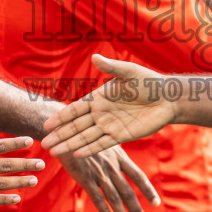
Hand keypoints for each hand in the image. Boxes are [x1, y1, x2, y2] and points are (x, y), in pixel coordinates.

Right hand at [42, 55, 178, 158]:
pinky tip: (76, 155)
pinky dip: (89, 150)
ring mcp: (109, 126)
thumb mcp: (128, 73)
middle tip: (43, 144)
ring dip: (70, 145)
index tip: (46, 125)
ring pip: (85, 137)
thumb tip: (95, 57)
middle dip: (60, 135)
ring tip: (54, 152)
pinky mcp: (121, 136)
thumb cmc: (148, 82)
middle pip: (76, 126)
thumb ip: (111, 68)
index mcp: (99, 98)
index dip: (61, 117)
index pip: (75, 110)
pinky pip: (102, 144)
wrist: (168, 98)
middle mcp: (101, 113)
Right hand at [62, 145, 160, 211]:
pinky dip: (105, 210)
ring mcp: (99, 173)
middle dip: (137, 210)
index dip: (148, 190)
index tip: (157, 203)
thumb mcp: (105, 143)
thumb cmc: (85, 138)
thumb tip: (122, 165)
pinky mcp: (85, 178)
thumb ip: (114, 157)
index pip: (139, 176)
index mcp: (120, 157)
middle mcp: (112, 167)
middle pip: (128, 192)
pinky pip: (97, 197)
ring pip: (115, 198)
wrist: (65, 132)